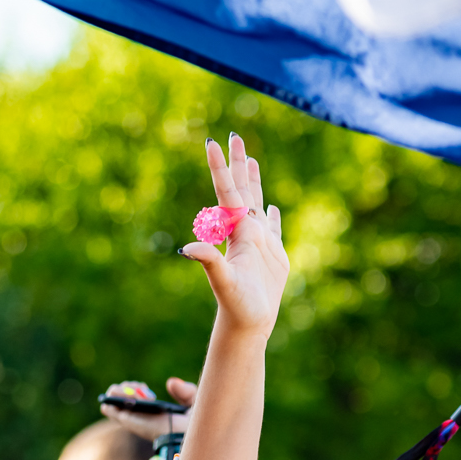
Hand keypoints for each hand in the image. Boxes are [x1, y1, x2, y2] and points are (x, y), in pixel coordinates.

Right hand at [101, 377, 196, 441]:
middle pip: (121, 399)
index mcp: (154, 417)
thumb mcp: (194, 401)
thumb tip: (170, 382)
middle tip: (142, 389)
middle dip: (129, 387)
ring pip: (112, 400)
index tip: (147, 391)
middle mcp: (140, 419)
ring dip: (121, 389)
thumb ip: (185, 391)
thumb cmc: (196, 424)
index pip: (136, 404)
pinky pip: (109, 406)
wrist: (192, 434)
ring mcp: (131, 420)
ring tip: (137, 390)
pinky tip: (133, 394)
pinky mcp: (127, 420)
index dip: (137, 391)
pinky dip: (116, 395)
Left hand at [179, 134, 287, 337]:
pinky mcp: (274, 255)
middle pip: (241, 189)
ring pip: (256, 202)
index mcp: (234, 231)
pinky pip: (273, 228)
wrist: (248, 323)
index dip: (220, 167)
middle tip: (233, 136)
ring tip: (250, 159)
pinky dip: (272, 215)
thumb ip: (209, 261)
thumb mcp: (222, 280)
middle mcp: (244, 231)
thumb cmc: (235, 303)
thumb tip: (187, 248)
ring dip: (253, 181)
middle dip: (237, 163)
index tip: (212, 141)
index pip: (226, 192)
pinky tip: (272, 206)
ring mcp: (259, 242)